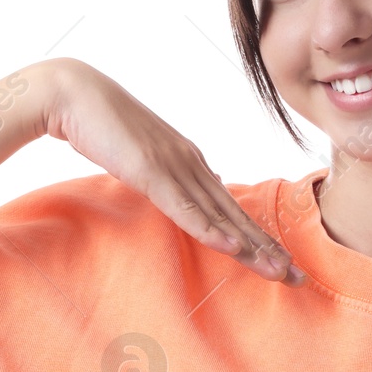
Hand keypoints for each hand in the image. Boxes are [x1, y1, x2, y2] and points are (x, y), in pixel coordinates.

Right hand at [41, 60, 304, 284]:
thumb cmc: (103, 124)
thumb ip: (164, 176)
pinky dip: (209, 229)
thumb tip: (185, 193)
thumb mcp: (141, 157)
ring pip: (218, 215)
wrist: (74, 93)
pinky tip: (232, 247)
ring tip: (278, 272)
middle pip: (234, 215)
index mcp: (190, 162)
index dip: (256, 236)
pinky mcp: (151, 170)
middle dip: (267, 248)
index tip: (281, 262)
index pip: (229, 207)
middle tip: (297, 278)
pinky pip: (184, 207)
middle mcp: (191, 163)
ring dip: (250, 246)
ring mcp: (174, 166)